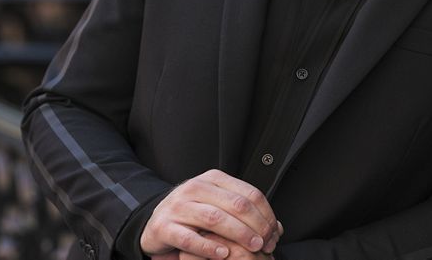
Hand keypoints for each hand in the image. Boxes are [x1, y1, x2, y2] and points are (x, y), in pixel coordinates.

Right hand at [141, 169, 281, 257]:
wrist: (155, 220)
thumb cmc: (192, 213)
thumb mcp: (218, 204)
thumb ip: (243, 212)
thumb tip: (276, 228)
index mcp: (213, 179)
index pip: (249, 193)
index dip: (266, 214)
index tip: (274, 232)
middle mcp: (195, 188)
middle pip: (235, 205)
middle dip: (256, 226)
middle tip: (266, 242)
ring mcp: (178, 206)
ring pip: (215, 218)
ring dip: (239, 234)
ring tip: (252, 247)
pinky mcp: (164, 226)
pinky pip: (190, 238)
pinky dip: (209, 247)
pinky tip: (223, 253)